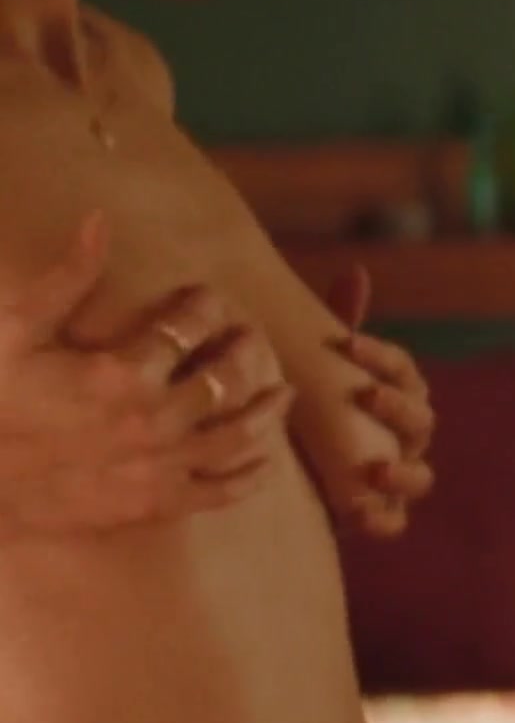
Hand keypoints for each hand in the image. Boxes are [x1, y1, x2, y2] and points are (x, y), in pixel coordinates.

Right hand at [0, 211, 296, 539]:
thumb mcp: (15, 331)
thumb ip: (67, 278)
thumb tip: (100, 218)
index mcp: (122, 373)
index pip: (187, 328)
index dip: (203, 307)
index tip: (207, 298)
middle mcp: (154, 420)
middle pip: (224, 378)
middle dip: (243, 351)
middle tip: (250, 338)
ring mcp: (159, 466)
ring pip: (237, 434)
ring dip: (265, 410)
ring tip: (281, 392)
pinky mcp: (155, 504)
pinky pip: (220, 491)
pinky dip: (250, 476)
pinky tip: (266, 462)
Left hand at [315, 266, 435, 539]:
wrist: (272, 479)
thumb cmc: (299, 413)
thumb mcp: (309, 369)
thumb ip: (333, 325)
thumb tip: (357, 271)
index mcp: (394, 398)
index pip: (404, 371)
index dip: (383, 357)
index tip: (347, 343)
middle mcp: (402, 440)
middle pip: (421, 420)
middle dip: (397, 408)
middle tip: (365, 395)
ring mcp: (393, 482)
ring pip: (421, 477)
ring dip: (402, 472)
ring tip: (373, 467)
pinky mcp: (373, 518)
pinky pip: (393, 524)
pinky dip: (382, 517)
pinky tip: (358, 506)